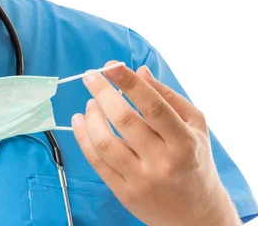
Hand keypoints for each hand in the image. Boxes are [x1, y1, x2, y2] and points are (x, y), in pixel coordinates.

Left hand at [72, 61, 239, 225]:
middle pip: (124, 121)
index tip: (111, 65)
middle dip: (102, 93)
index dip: (130, 83)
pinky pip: (96, 161)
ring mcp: (140, 179)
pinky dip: (82, 137)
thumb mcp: (195, 127)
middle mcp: (162, 162)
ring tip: (90, 103)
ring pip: (105, 142)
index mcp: (184, 142)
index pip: (154, 107)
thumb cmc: (195, 163)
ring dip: (91, 116)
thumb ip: (169, 97)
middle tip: (91, 76)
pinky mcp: (123, 192)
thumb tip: (140, 71)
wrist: (196, 216)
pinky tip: (79, 121)